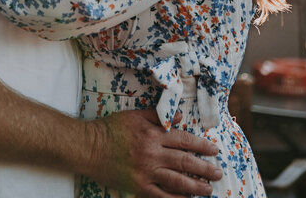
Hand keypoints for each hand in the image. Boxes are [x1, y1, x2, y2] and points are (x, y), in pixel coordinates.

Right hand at [83, 109, 221, 197]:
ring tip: (208, 190)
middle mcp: (152, 154)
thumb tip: (180, 117)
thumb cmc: (110, 129)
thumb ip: (158, 116)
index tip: (214, 150)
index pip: (183, 140)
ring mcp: (146, 172)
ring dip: (196, 187)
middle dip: (205, 169)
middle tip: (218, 173)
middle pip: (185, 162)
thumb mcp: (133, 116)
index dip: (201, 145)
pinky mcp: (138, 186)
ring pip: (178, 182)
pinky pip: (162, 197)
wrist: (88, 147)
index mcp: (152, 135)